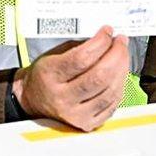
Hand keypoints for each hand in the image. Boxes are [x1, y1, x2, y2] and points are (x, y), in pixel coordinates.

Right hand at [11, 26, 129, 131]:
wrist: (32, 101)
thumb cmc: (44, 76)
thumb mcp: (53, 55)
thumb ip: (79, 47)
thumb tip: (106, 39)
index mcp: (50, 76)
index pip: (82, 58)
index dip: (100, 42)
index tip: (107, 32)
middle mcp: (62, 98)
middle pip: (99, 76)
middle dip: (116, 54)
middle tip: (120, 42)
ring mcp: (75, 114)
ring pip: (110, 91)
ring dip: (122, 69)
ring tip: (122, 56)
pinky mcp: (86, 124)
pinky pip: (112, 105)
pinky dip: (120, 86)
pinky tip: (119, 74)